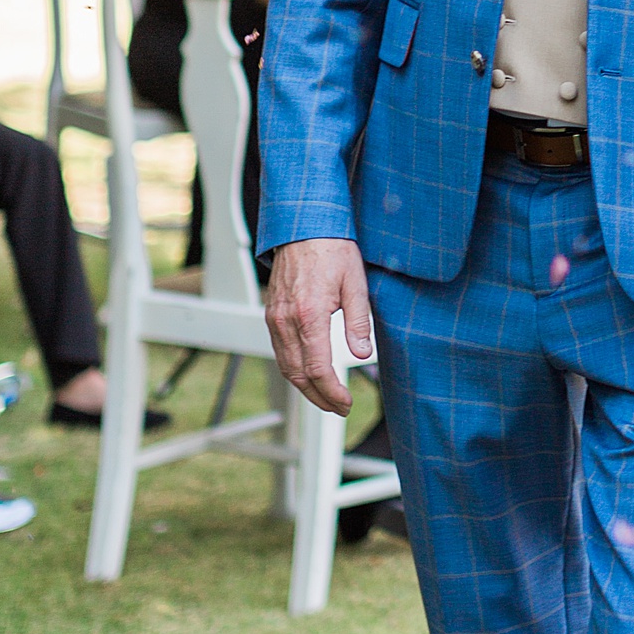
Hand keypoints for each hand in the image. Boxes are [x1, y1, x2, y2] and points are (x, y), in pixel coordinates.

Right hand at [265, 238, 373, 413]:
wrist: (303, 225)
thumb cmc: (333, 249)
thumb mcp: (356, 283)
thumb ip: (358, 322)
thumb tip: (362, 354)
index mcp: (309, 314)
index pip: (317, 368)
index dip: (332, 392)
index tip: (346, 402)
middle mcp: (286, 320)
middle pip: (298, 374)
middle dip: (319, 397)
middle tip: (340, 408)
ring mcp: (275, 318)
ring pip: (285, 366)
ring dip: (305, 387)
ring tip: (327, 397)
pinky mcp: (271, 314)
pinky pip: (280, 351)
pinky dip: (293, 369)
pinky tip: (309, 374)